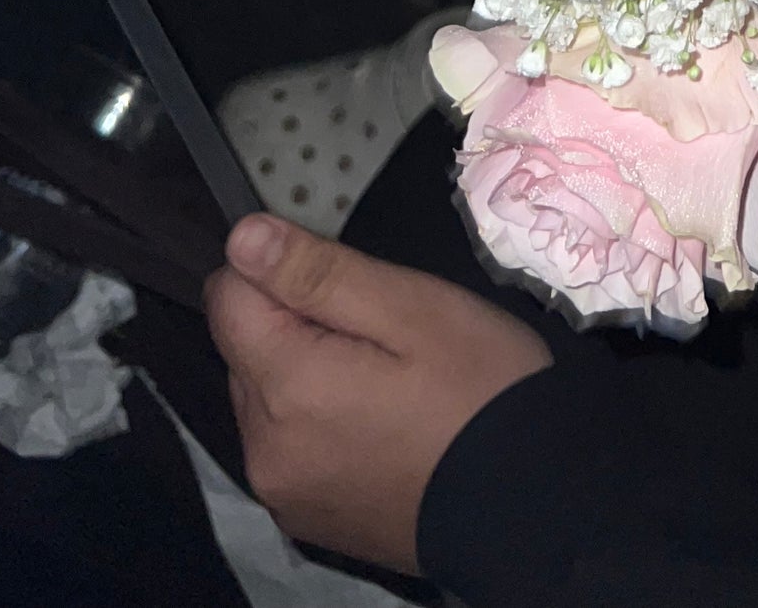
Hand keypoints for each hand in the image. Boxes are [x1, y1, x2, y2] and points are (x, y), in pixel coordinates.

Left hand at [204, 211, 551, 571]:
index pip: (228, 298)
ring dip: (303, 375)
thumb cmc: (479, 388)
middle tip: (383, 332)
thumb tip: (242, 240)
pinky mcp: (306, 518)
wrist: (529, 499)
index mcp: (287, 388)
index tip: (347, 283)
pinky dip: (316, 424)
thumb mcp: (413, 308)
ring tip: (387, 380)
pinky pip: (286, 447)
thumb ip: (320, 274)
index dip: (280, 271)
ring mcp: (283, 492)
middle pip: (244, 351)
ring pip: (263, 400)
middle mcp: (264, 449)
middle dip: (297, 326)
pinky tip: (378, 424)